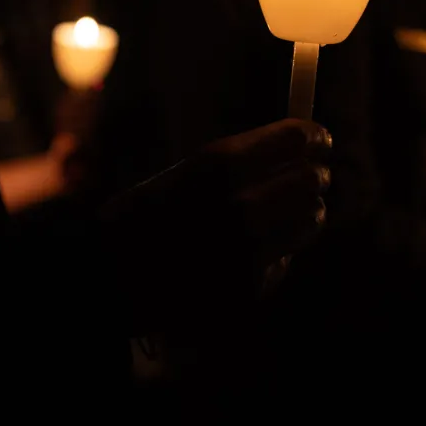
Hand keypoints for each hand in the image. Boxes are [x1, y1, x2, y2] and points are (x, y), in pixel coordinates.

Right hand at [99, 119, 331, 326]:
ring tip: (288, 213)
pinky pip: (285, 260)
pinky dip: (278, 253)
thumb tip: (290, 149)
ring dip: (305, 213)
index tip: (318, 139)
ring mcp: (248, 250)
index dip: (313, 136)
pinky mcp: (250, 288)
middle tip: (310, 176)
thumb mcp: (178, 177)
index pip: (294, 138)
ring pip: (309, 221)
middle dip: (313, 176)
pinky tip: (253, 252)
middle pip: (309, 180)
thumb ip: (232, 167)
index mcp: (216, 166)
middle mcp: (239, 205)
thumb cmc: (137, 221)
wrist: (106, 279)